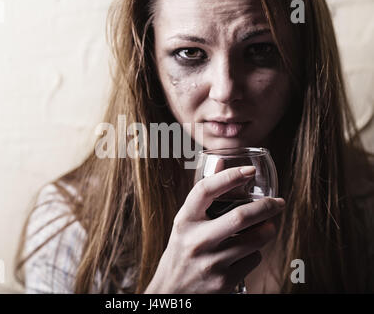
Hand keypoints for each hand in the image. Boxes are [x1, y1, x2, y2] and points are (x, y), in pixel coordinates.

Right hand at [144, 166, 284, 293]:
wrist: (173, 290)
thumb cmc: (182, 249)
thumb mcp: (185, 222)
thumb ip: (204, 195)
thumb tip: (221, 161)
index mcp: (184, 221)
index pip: (206, 191)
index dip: (229, 177)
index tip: (250, 171)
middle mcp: (196, 240)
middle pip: (240, 217)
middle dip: (266, 206)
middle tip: (278, 202)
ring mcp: (211, 263)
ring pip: (254, 240)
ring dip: (268, 231)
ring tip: (269, 226)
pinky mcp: (224, 282)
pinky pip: (253, 260)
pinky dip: (256, 253)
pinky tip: (246, 253)